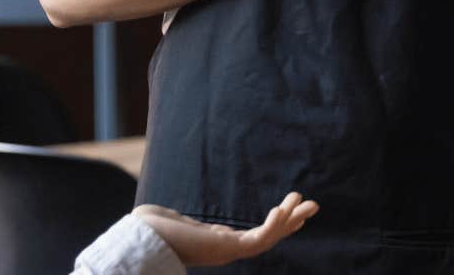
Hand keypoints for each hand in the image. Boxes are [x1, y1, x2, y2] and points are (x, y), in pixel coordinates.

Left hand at [132, 191, 318, 265]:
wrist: (140, 238)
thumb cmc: (147, 228)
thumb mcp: (168, 219)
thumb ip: (172, 219)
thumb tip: (154, 215)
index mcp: (215, 242)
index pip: (252, 236)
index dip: (273, 224)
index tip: (286, 209)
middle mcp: (226, 249)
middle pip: (267, 237)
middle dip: (291, 222)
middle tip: (312, 206)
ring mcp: (228, 251)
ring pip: (269, 238)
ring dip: (289, 220)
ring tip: (308, 202)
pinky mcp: (226, 248)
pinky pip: (258, 239)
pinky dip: (273, 225)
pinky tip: (283, 210)